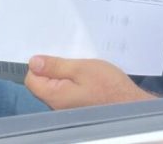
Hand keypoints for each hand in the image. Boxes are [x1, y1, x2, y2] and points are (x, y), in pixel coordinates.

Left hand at [24, 55, 155, 109]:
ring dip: (64, 73)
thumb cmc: (108, 86)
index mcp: (54, 96)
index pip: (32, 79)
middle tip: (69, 56)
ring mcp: (67, 107)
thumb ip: (56, 66)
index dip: (40, 64)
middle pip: (43, 83)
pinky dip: (73, 80)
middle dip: (53, 67)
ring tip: (79, 63)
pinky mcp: (77, 105)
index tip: (55, 55)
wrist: (130, 104)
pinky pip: (67, 89)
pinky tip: (85, 73)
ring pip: (56, 85)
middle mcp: (57, 105)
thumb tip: (33, 62)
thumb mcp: (81, 68)